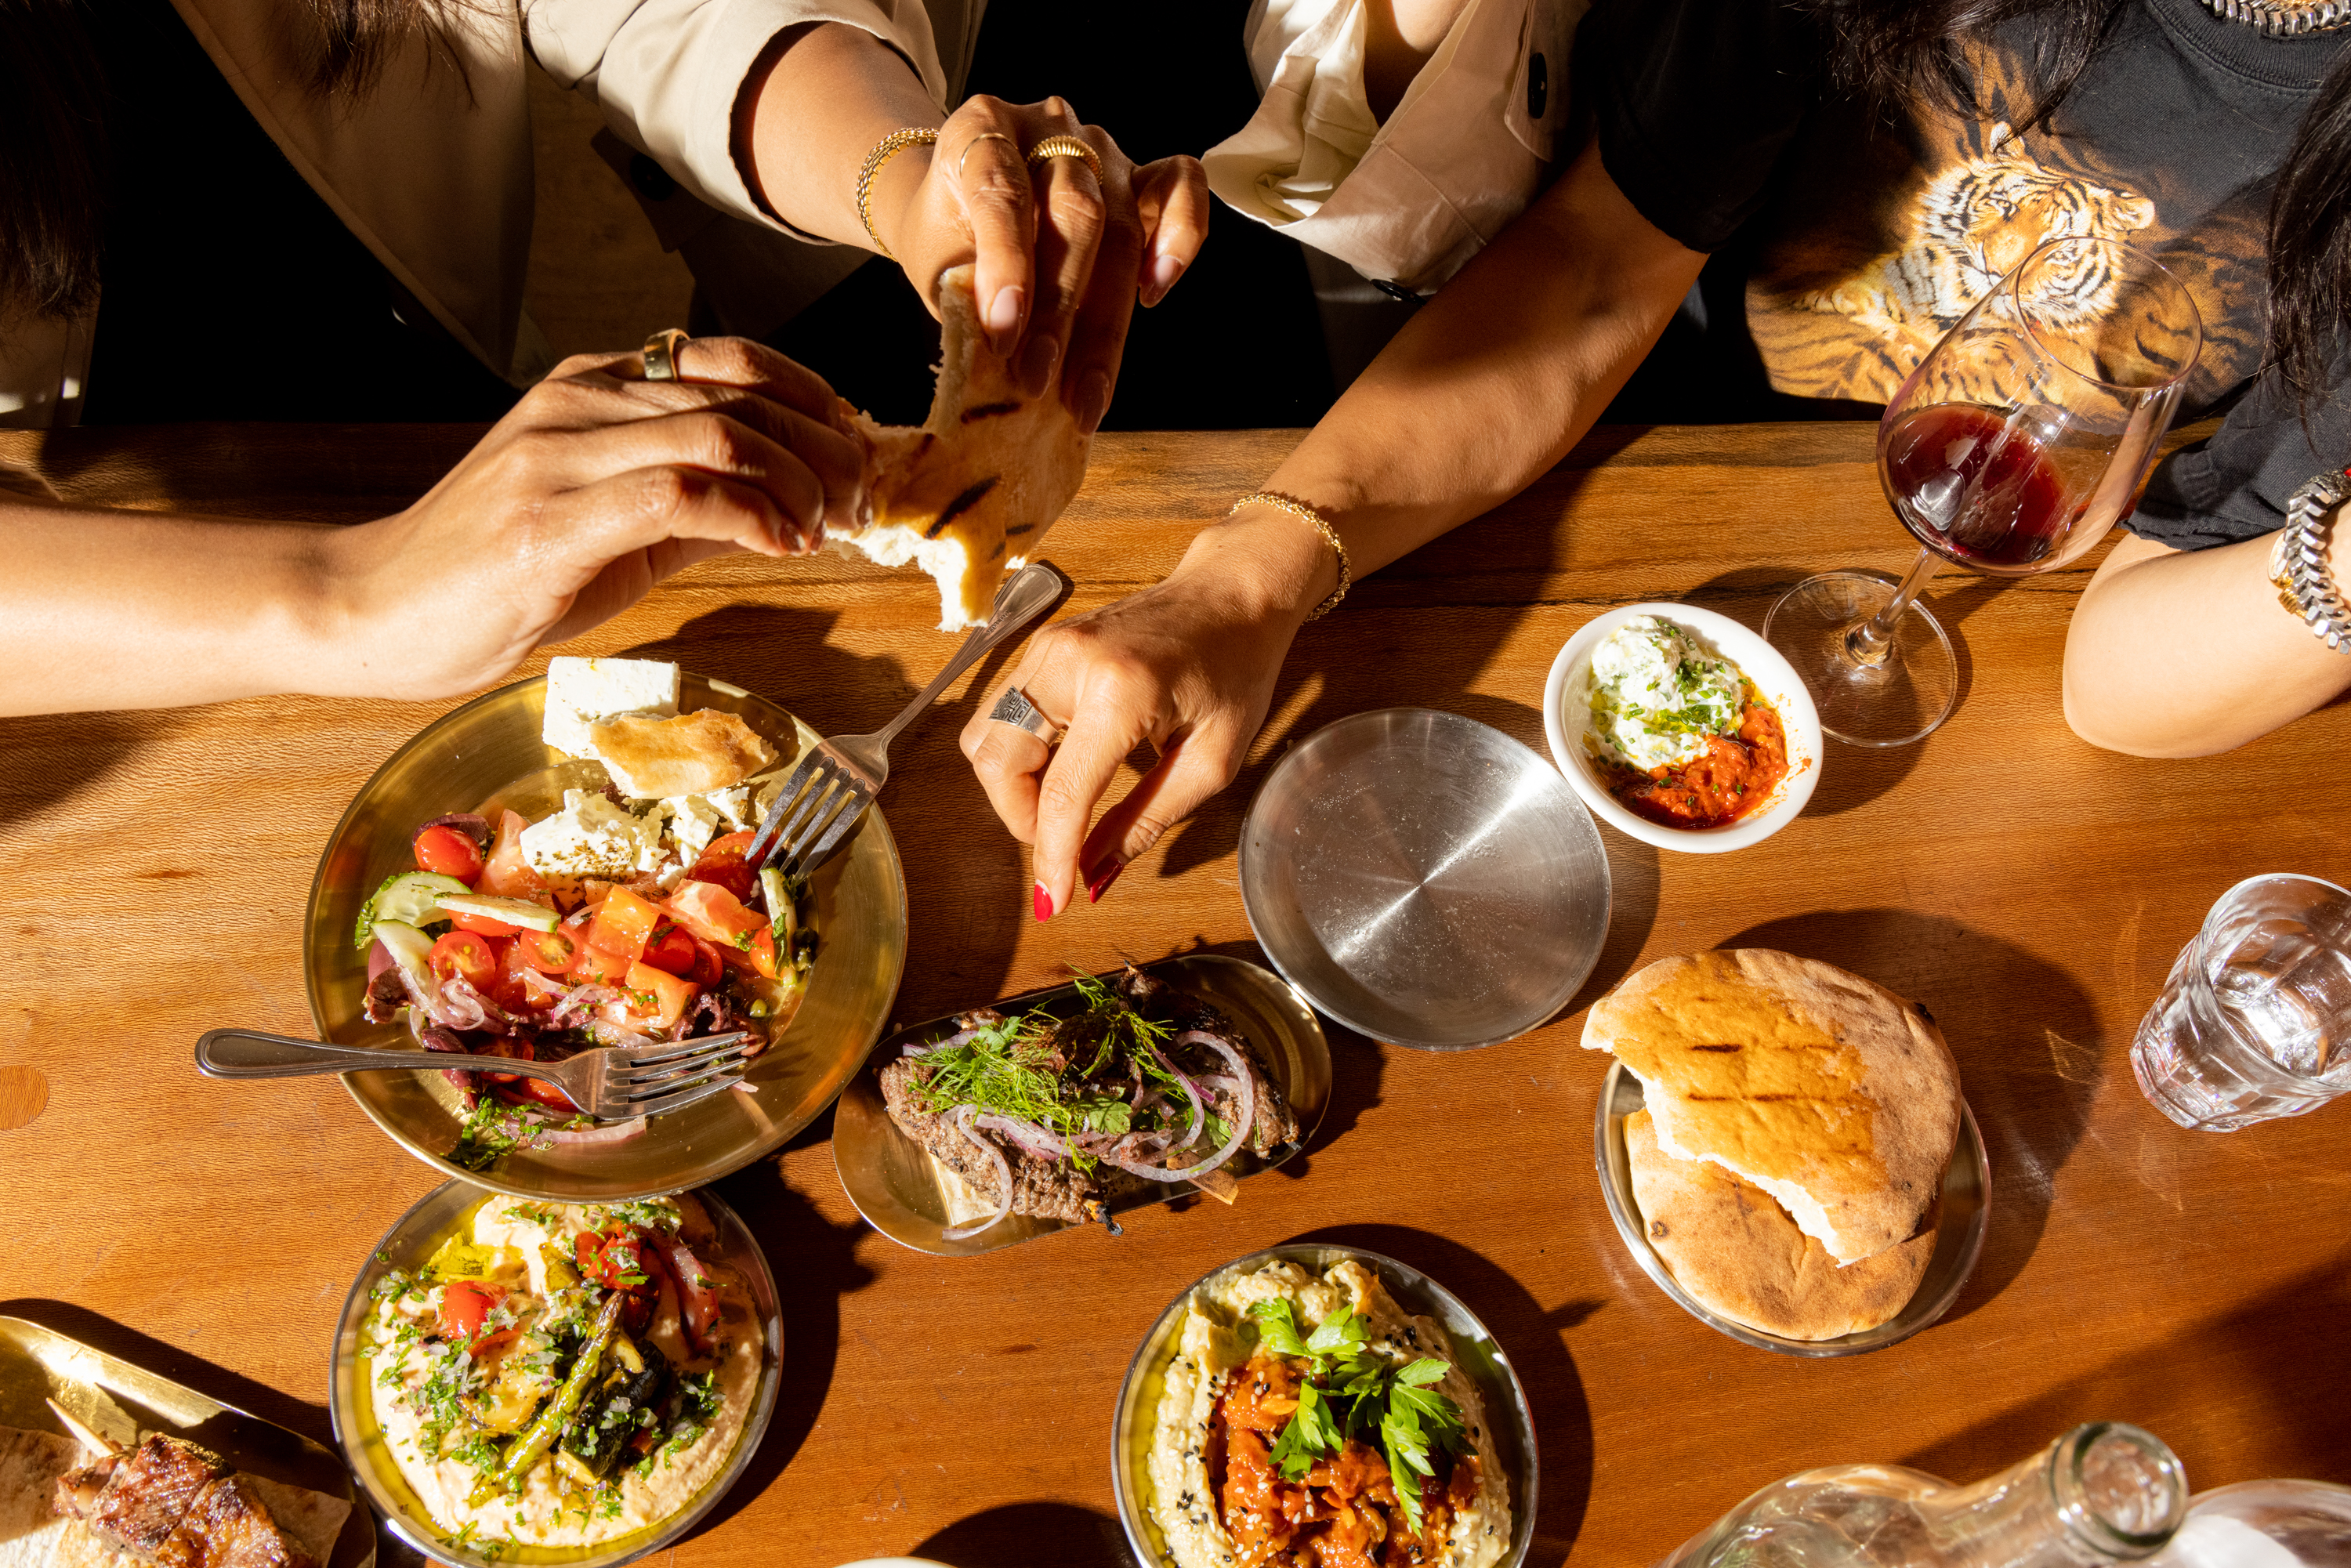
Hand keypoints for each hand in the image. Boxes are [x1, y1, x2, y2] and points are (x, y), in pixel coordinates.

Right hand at [326, 337, 863, 699]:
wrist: (373, 609)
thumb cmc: (491, 577)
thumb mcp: (612, 527)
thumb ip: (693, 505)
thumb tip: (788, 505)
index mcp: (593, 387)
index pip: (730, 361)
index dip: (811, 401)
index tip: (854, 453)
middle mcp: (580, 402)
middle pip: (739, 394)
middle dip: (822, 446)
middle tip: (862, 499)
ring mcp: (560, 452)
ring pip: (718, 433)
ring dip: (796, 482)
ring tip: (828, 527)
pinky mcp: (549, 515)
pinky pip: (678, 491)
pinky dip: (750, 515)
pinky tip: (781, 546)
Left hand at [877, 96, 1208, 432]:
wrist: (958, 206)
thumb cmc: (947, 238)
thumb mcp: (936, 264)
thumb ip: (967, 294)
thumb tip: (1009, 353)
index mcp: (980, 128)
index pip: (1003, 192)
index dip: (1006, 268)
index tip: (1003, 336)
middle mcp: (1047, 125)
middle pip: (1076, 214)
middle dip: (1060, 309)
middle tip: (1040, 381)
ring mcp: (1100, 146)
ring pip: (1124, 226)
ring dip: (1106, 321)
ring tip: (1088, 392)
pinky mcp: (1140, 172)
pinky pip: (1181, 187)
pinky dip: (1180, 237)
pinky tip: (1155, 292)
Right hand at [961, 518, 1327, 916]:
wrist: (1233, 593)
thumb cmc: (1235, 670)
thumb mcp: (1211, 761)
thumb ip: (1146, 820)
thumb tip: (1093, 874)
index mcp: (1121, 692)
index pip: (1063, 793)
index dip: (1052, 856)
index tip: (1054, 900)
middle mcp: (1068, 663)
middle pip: (997, 761)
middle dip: (1019, 817)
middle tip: (1063, 842)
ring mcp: (1046, 648)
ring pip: (987, 738)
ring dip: (1013, 786)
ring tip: (1065, 803)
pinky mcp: (1040, 647)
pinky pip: (1002, 714)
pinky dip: (1019, 754)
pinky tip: (1062, 766)